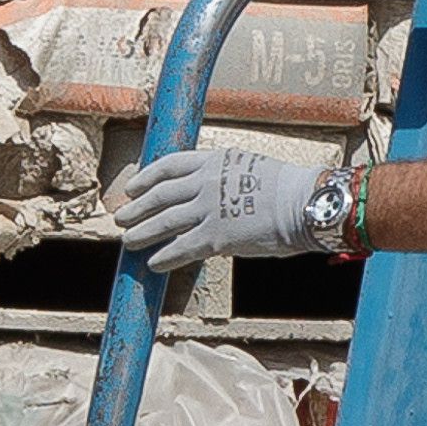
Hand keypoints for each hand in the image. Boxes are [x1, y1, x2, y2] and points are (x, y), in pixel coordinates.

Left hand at [112, 147, 331, 270]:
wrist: (304, 203)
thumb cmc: (288, 188)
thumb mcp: (251, 169)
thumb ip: (227, 179)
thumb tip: (216, 196)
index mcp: (214, 161)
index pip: (169, 165)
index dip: (147, 177)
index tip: (134, 186)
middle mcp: (205, 183)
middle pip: (160, 194)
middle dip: (137, 207)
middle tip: (122, 216)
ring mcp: (208, 210)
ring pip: (164, 222)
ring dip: (142, 232)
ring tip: (128, 241)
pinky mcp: (215, 237)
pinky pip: (181, 248)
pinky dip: (164, 257)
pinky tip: (153, 264)